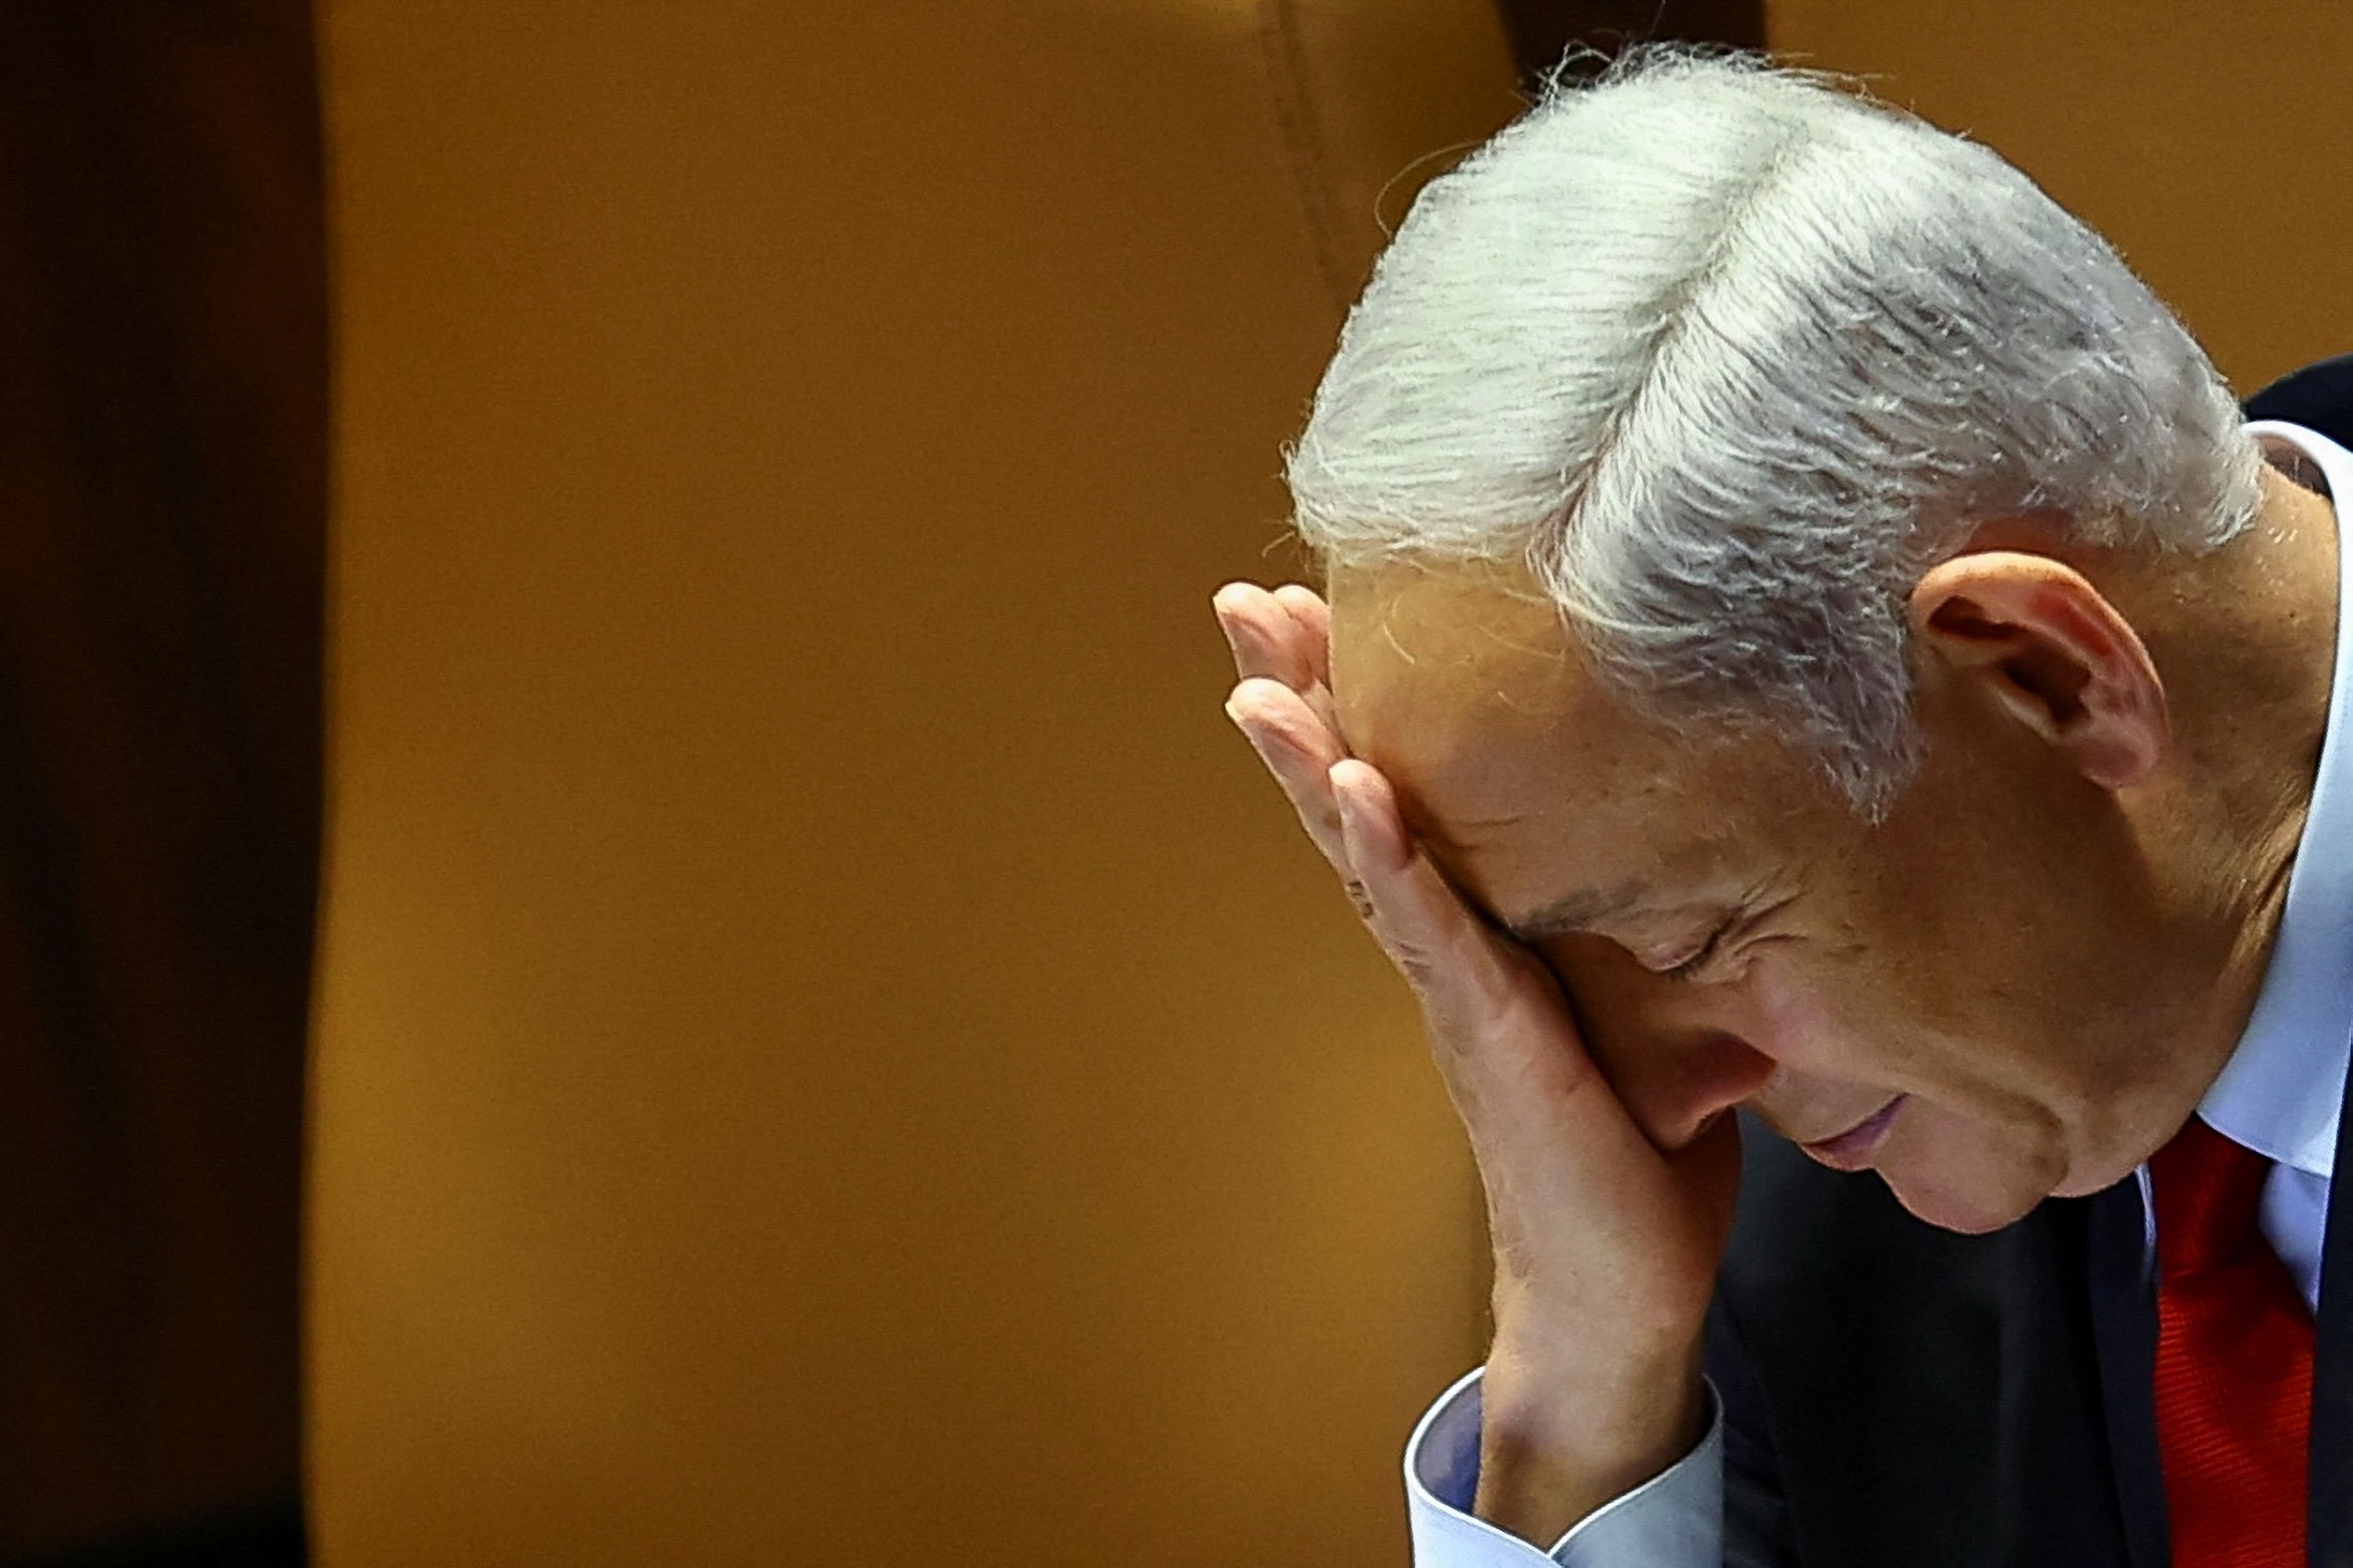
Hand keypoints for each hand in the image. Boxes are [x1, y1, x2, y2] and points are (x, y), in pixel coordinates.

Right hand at [1213, 579, 1739, 1544]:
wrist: (1620, 1297)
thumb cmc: (1633, 1153)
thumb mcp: (1643, 1008)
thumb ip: (1636, 929)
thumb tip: (1698, 843)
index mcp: (1479, 933)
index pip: (1403, 797)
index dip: (1354, 705)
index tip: (1317, 608)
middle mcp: (1447, 952)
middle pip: (1352, 804)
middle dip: (1298, 700)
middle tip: (1242, 601)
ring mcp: (1458, 993)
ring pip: (1366, 857)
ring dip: (1311, 763)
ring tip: (1257, 680)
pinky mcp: (1492, 1038)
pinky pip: (1435, 932)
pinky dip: (1391, 858)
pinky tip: (1356, 789)